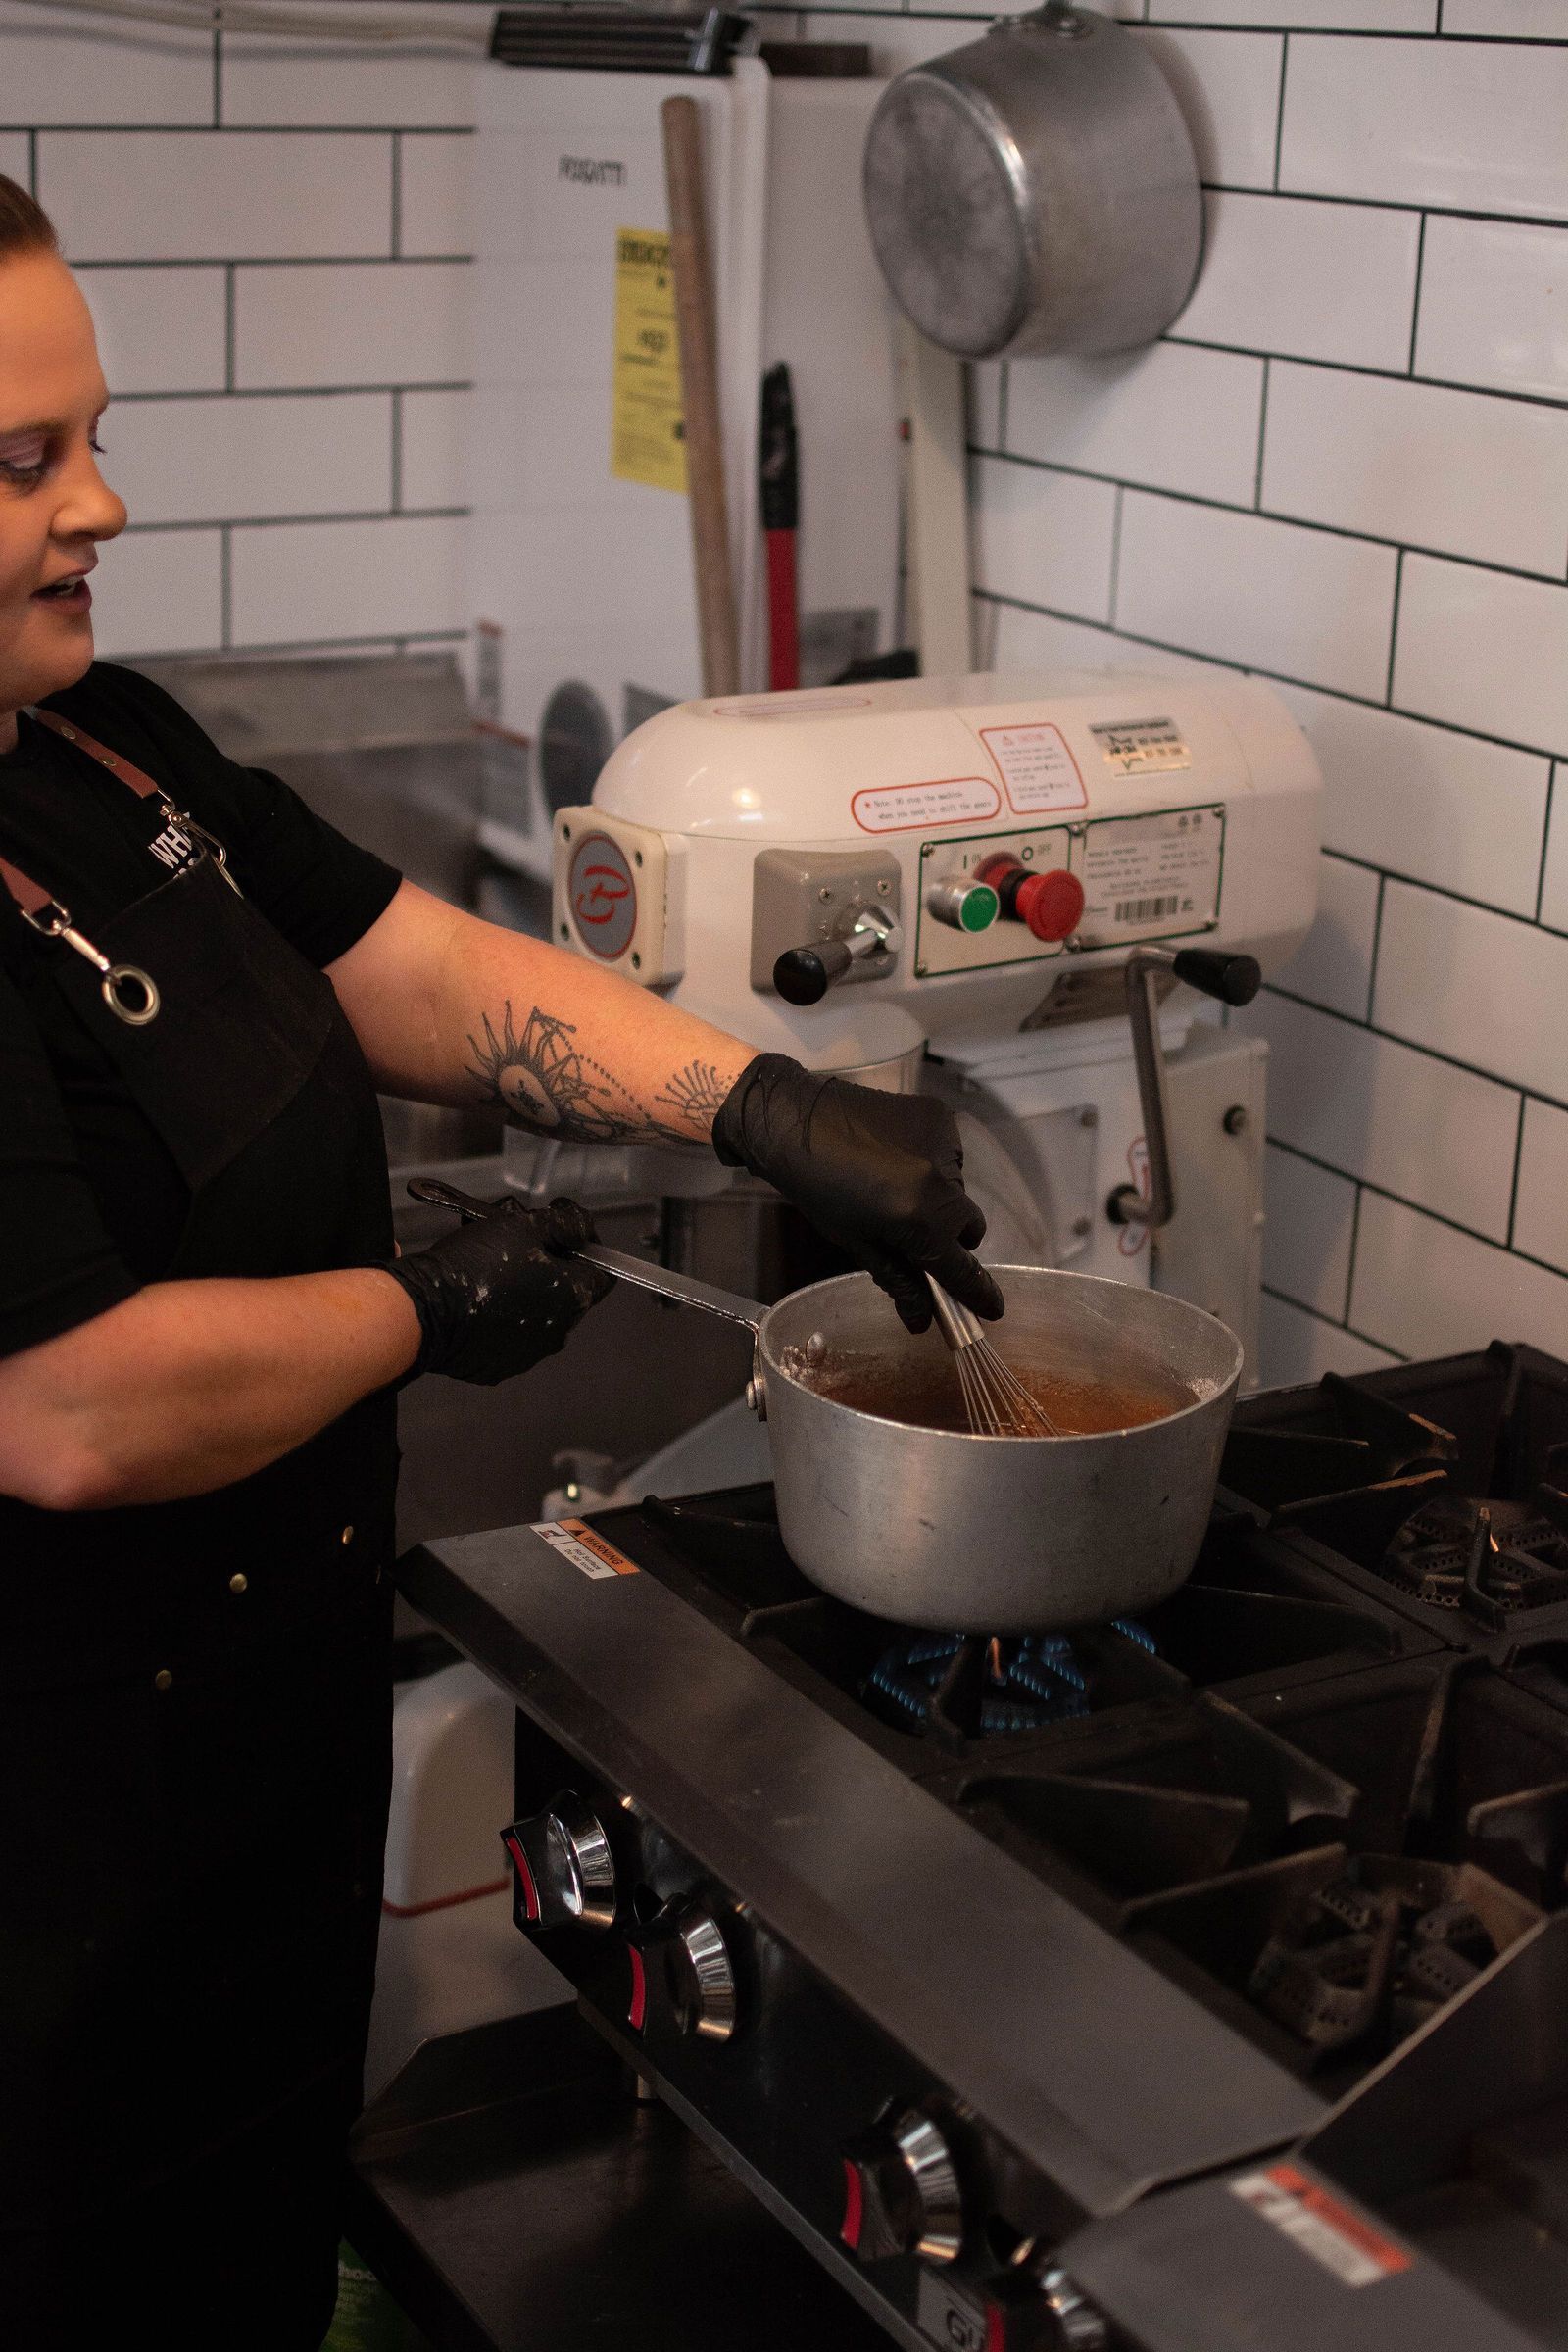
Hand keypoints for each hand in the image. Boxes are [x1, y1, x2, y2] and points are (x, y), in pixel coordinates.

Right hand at [384, 1187, 612, 1384]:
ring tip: (491, 1264)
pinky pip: (507, 1335)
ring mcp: (526, 1355)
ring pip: (536, 1313)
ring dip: (522, 1288)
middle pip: (566, 1291)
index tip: (565, 1230)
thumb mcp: (523, 1226)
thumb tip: (580, 1227)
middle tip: (518, 1240)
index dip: (588, 1245)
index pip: (604, 1272)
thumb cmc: (475, 1266)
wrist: (423, 1311)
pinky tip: (476, 1295)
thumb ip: (562, 1224)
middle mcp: (557, 1334)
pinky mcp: (496, 1367)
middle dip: (546, 1262)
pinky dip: (499, 1315)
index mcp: (573, 1299)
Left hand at [712, 1055, 1001, 1333]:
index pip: (961, 1266)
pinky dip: (931, 1163)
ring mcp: (944, 1143)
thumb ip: (898, 1281)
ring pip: (958, 1190)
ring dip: (938, 1197)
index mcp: (919, 1218)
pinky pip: (949, 1155)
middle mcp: (942, 1181)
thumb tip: (922, 1322)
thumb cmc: (818, 1190)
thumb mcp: (856, 1243)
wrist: (795, 1120)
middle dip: (949, 1238)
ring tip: (893, 1182)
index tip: (993, 1309)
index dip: (978, 1292)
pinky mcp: (940, 1116)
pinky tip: (896, 1154)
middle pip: (969, 1226)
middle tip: (912, 1231)